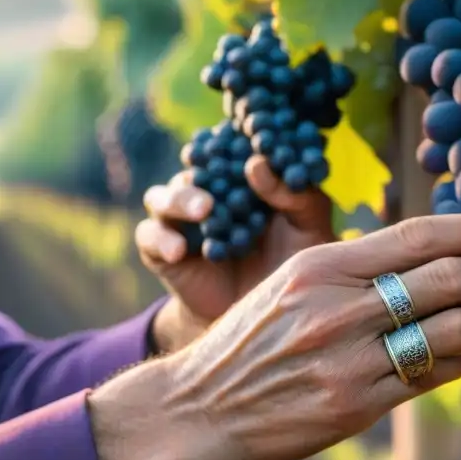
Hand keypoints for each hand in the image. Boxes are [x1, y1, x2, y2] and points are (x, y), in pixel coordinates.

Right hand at [91, 214, 460, 459]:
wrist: (201, 406)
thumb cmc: (253, 339)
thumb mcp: (293, 282)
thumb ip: (359, 268)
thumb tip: (435, 258)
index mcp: (325, 265)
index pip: (423, 234)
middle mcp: (340, 306)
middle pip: (450, 278)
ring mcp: (350, 358)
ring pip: (454, 330)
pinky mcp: (357, 405)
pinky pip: (432, 376)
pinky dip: (455, 361)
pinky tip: (452, 356)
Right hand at [135, 157, 334, 352]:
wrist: (265, 319)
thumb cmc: (293, 264)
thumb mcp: (310, 230)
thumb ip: (299, 196)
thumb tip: (256, 165)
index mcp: (245, 176)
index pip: (234, 146)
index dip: (239, 140)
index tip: (252, 140)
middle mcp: (209, 190)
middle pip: (195, 166)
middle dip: (206, 166)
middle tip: (228, 169)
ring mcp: (181, 219)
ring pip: (164, 196)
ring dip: (181, 198)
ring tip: (204, 211)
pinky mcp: (162, 250)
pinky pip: (150, 236)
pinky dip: (161, 239)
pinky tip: (179, 251)